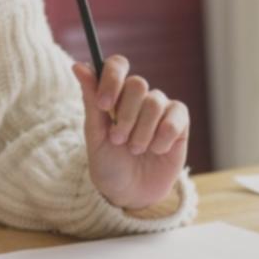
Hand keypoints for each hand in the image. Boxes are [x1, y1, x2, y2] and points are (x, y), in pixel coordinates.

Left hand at [72, 55, 189, 210]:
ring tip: (135, 150)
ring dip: (142, 131)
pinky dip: (163, 137)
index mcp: (115, 94)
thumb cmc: (108, 164)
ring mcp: (160, 109)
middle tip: (118, 140)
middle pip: (138, 83)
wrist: (130, 194)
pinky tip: (156, 150)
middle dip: (125, 115)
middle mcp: (138, 98)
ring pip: (155, 102)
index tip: (103, 104)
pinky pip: (175, 117)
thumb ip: (90, 100)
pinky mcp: (179, 124)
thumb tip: (78, 65)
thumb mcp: (95, 135)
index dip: (112, 79)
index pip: (117, 65)